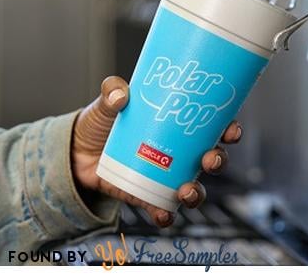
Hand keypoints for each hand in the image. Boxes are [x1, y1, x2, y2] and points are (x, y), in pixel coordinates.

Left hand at [71, 76, 241, 227]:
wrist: (77, 153)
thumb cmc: (101, 122)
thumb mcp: (107, 102)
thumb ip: (112, 91)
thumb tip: (119, 94)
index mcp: (178, 124)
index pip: (213, 124)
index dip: (229, 128)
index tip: (231, 130)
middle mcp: (179, 150)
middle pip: (211, 157)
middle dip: (218, 160)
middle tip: (210, 159)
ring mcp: (166, 174)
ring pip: (194, 187)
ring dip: (197, 192)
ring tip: (186, 191)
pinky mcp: (148, 195)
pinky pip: (165, 209)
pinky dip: (167, 214)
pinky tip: (163, 213)